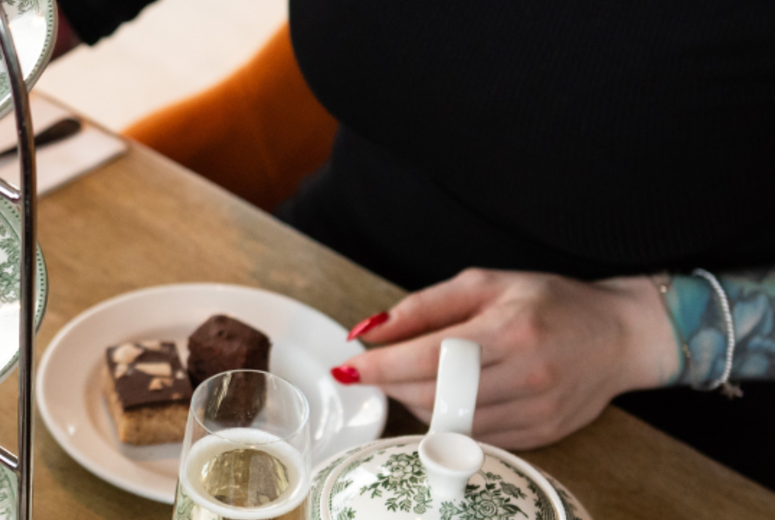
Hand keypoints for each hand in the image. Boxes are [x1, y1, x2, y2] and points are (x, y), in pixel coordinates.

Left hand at [334, 268, 679, 448]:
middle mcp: (526, 374)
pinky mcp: (541, 434)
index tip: (347, 368)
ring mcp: (536, 410)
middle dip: (392, 384)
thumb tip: (369, 332)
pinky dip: (449, 420)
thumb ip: (423, 307)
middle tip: (379, 368)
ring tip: (418, 377)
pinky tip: (451, 396)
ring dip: (418, 403)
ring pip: (449, 422)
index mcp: (510, 330)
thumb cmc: (551, 302)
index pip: (428, 357)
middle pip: (433, 395)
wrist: (622, 335)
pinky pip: (474, 437)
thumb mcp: (485, 284)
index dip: (380, 367)